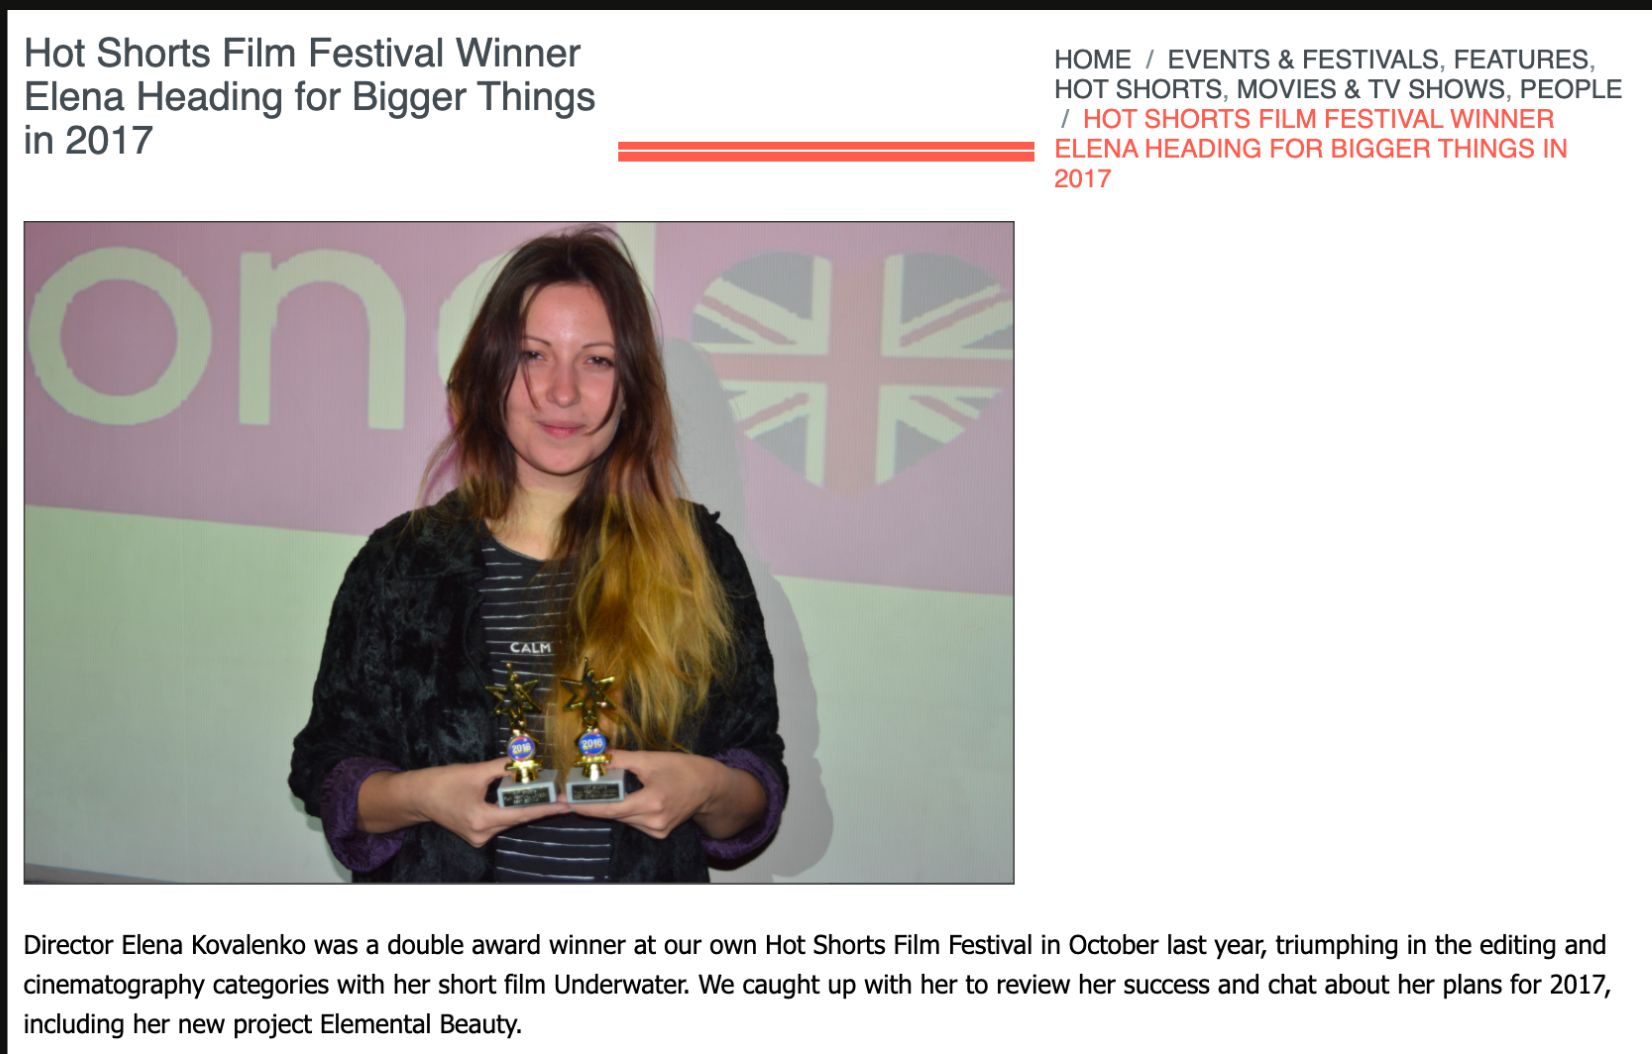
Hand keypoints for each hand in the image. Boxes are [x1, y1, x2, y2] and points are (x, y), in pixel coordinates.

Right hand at [361, 759, 568, 847]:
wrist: (416, 797)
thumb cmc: (441, 783)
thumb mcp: (474, 771)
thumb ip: (502, 767)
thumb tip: (526, 759)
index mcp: (481, 820)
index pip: (521, 814)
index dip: (546, 807)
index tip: (566, 804)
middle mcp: (482, 834)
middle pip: (518, 818)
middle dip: (540, 805)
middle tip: (563, 794)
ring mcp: (479, 837)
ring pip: (510, 820)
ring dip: (527, 807)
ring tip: (550, 794)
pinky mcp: (477, 833)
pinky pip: (501, 821)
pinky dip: (513, 809)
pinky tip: (526, 798)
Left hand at [569, 750, 764, 839]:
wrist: (711, 788)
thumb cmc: (685, 769)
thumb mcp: (652, 759)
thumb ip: (622, 759)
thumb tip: (596, 756)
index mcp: (652, 802)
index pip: (610, 808)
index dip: (585, 805)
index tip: (564, 801)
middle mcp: (654, 821)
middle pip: (614, 813)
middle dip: (594, 802)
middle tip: (572, 791)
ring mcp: (657, 830)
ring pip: (622, 818)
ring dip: (610, 805)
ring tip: (596, 791)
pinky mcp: (659, 833)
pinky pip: (632, 821)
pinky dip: (625, 809)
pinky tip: (625, 796)